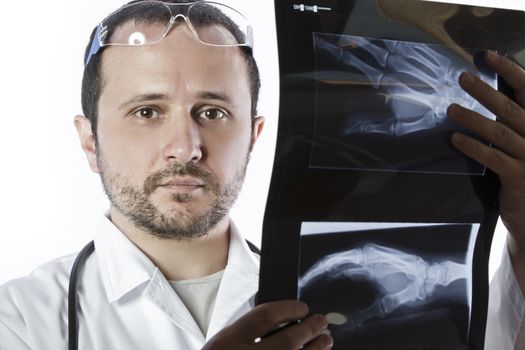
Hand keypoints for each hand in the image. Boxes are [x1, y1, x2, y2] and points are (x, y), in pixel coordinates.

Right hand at [202, 300, 332, 349]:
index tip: (302, 307)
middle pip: (288, 341)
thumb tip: (284, 318)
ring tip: (325, 339)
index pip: (265, 317)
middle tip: (321, 321)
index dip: (289, 309)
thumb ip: (246, 332)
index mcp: (228, 343)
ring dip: (316, 349)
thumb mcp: (223, 343)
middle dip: (309, 329)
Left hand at [447, 50, 524, 289]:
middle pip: (513, 109)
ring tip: (450, 109)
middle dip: (486, 92)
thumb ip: (514, 123)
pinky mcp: (521, 180)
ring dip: (473, 119)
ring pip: (501, 133)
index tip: (488, 56)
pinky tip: (455, 139)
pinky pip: (494, 159)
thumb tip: (491, 100)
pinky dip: (474, 148)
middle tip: (462, 77)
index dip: (511, 71)